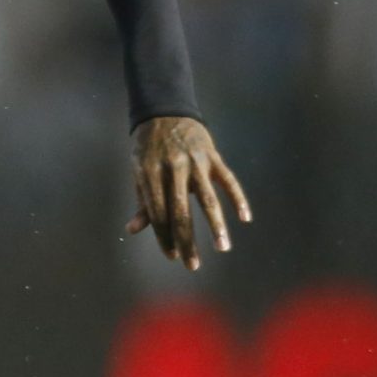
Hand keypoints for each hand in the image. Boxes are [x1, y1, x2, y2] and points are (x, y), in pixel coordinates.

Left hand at [126, 116, 250, 271]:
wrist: (165, 111)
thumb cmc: (149, 148)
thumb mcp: (140, 172)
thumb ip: (142, 202)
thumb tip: (132, 230)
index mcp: (149, 173)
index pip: (157, 213)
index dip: (164, 236)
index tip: (172, 256)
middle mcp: (173, 167)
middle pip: (180, 211)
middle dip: (186, 240)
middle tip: (192, 265)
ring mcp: (195, 160)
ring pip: (208, 198)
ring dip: (216, 225)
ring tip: (222, 247)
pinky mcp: (212, 155)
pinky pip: (228, 179)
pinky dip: (238, 198)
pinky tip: (245, 218)